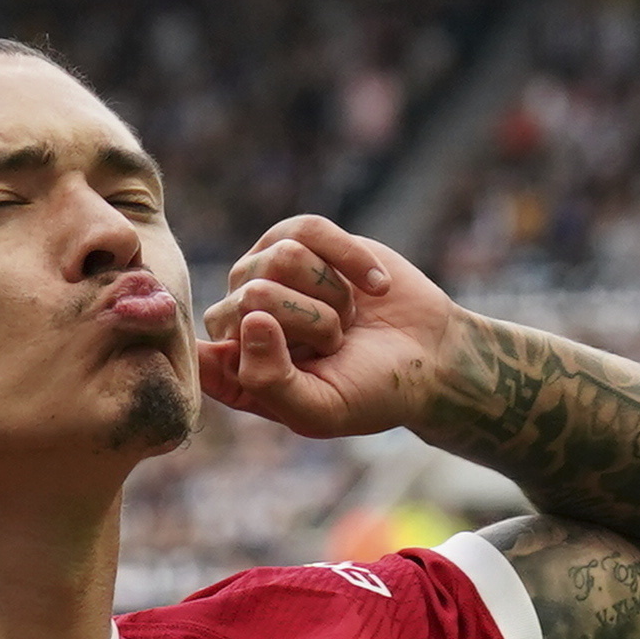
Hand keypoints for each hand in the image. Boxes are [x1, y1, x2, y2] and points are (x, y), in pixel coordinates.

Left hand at [196, 216, 461, 438]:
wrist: (428, 356)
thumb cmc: (370, 391)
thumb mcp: (321, 409)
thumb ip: (270, 382)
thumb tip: (250, 321)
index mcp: (232, 371)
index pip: (211, 352)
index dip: (257, 351)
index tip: (305, 363)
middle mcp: (236, 319)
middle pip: (255, 295)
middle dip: (315, 321)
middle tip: (337, 344)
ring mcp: (262, 274)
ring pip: (285, 257)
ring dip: (333, 293)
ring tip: (347, 317)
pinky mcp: (295, 239)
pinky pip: (310, 230)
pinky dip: (352, 259)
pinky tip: (374, 285)